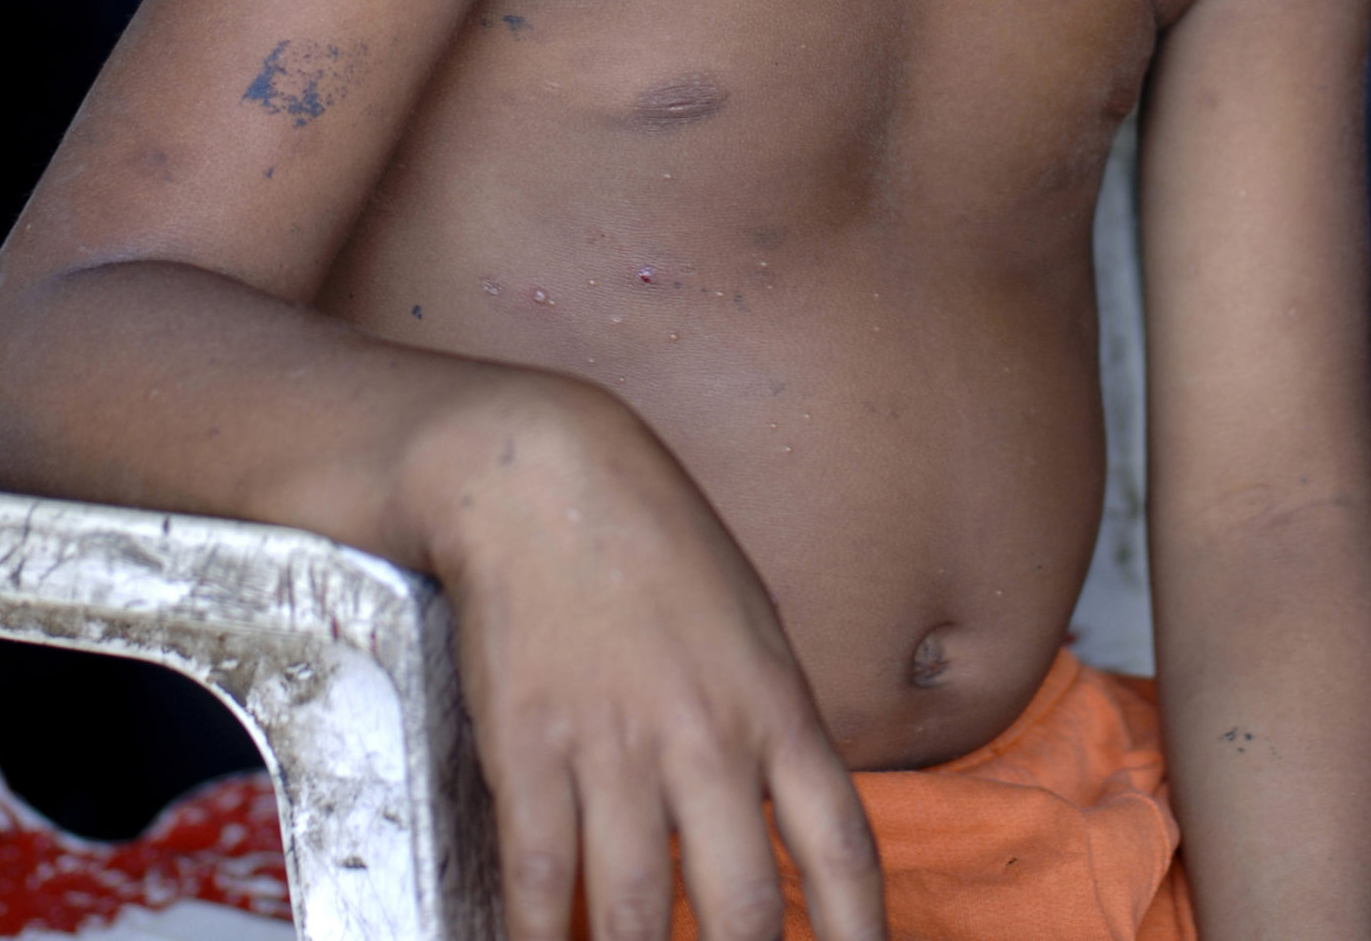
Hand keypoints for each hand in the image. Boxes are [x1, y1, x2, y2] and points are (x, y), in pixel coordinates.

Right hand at [407, 381, 885, 940]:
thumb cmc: (654, 542)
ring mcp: (614, 747)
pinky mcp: (529, 747)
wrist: (542, 474)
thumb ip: (769, 725)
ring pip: (632, 916)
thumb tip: (783, 819)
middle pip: (741, 913)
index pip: (841, 850)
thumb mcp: (749, 622)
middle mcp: (705, 738)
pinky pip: (538, 881)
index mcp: (774, 705)